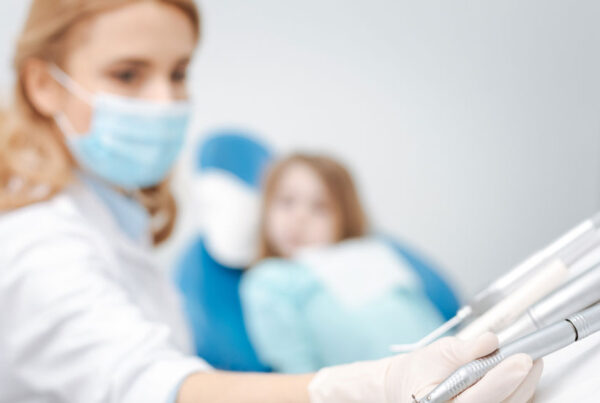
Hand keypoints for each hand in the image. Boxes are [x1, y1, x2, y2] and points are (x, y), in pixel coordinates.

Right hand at [309, 333, 542, 402]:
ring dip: (525, 383)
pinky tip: (522, 372)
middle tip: (532, 355)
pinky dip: (519, 388)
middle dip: (522, 380)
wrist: (408, 387)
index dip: (503, 377)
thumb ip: (464, 350)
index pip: (481, 396)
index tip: (521, 359)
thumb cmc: (419, 372)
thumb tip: (491, 341)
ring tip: (530, 359)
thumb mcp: (436, 353)